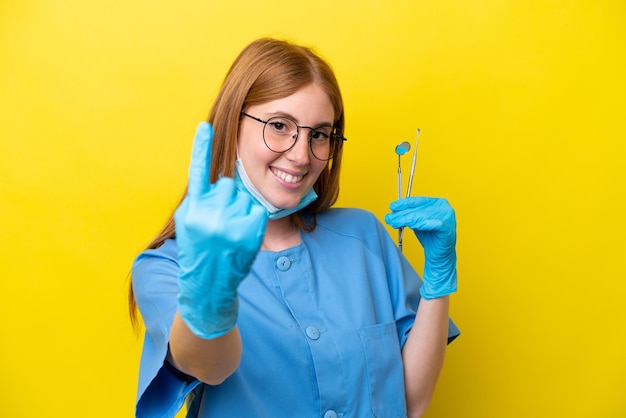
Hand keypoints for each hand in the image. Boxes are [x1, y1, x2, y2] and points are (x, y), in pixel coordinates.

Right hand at [174, 122, 267, 338]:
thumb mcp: (189, 224)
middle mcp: (208, 212)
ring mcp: (230, 220)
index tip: (205, 125)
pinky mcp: (249, 229)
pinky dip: (253, 219)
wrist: (209, 285)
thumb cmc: (199, 252)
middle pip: (229, 184)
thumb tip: (218, 181)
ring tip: (231, 232)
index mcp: (192, 208)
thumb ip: (200, 200)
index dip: (201, 147)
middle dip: (229, 198)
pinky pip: (257, 209)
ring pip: (244, 196)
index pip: (198, 170)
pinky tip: (243, 236)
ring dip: (241, 208)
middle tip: (222, 223)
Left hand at [384, 197, 456, 298]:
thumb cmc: (429, 237)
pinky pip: (434, 224)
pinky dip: (422, 224)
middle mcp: (443, 207)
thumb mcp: (416, 222)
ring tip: (396, 223)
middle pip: (418, 208)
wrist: (439, 255)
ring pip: (423, 216)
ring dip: (407, 220)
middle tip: (390, 218)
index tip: (392, 206)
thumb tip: (393, 211)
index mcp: (437, 202)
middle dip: (402, 214)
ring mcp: (448, 217)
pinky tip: (413, 226)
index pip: (418, 200)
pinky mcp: (448, 228)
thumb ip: (408, 215)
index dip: (403, 203)